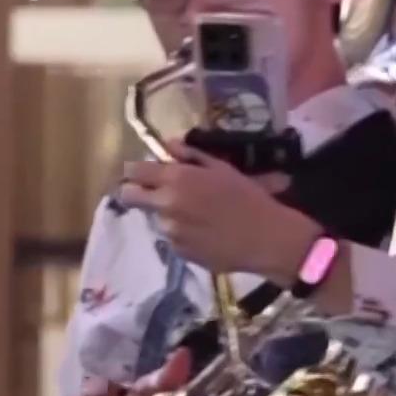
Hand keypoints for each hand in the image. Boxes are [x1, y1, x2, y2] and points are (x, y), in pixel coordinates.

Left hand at [119, 140, 319, 280]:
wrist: (266, 238)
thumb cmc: (250, 198)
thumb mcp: (224, 170)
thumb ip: (192, 156)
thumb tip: (169, 144)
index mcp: (177, 179)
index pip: (133, 171)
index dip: (136, 171)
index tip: (145, 174)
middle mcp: (165, 203)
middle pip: (129, 196)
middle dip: (136, 192)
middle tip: (157, 195)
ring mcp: (169, 230)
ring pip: (155, 218)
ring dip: (169, 215)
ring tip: (198, 218)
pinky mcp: (177, 251)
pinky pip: (171, 238)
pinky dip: (183, 234)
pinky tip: (205, 234)